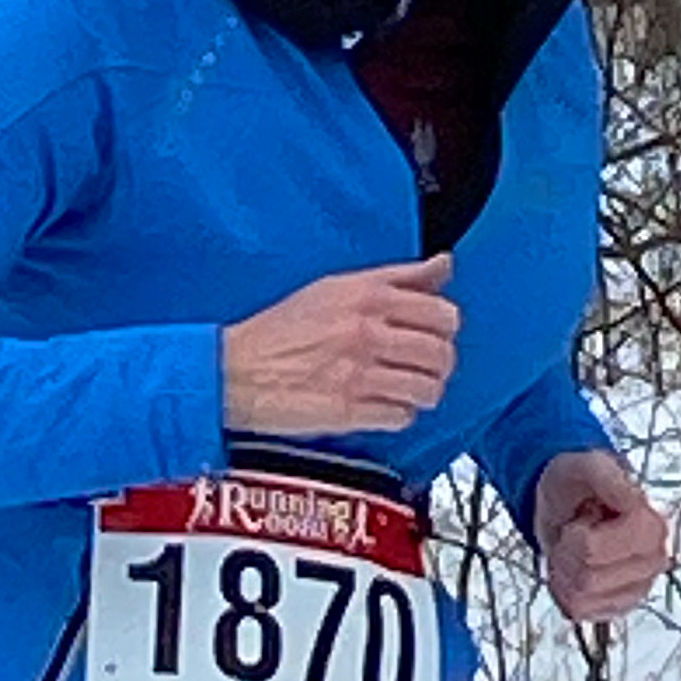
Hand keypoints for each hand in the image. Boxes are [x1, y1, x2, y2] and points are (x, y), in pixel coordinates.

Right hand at [221, 254, 460, 436]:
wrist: (235, 370)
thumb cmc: (280, 329)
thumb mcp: (336, 287)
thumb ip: (398, 278)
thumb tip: (443, 264)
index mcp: (366, 296)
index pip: (442, 312)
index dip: (445, 328)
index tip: (434, 334)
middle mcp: (366, 331)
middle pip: (440, 353)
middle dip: (439, 364)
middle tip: (423, 367)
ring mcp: (359, 371)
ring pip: (428, 387)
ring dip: (422, 393)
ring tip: (405, 389)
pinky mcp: (349, 409)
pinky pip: (401, 416)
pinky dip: (398, 415)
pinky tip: (382, 406)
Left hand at [535, 449, 669, 621]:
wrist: (564, 501)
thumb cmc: (576, 482)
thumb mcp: (586, 465)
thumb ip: (608, 477)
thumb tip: (635, 502)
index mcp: (653, 526)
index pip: (597, 552)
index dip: (579, 535)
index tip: (587, 515)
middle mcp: (653, 560)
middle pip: (588, 577)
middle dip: (569, 552)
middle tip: (577, 530)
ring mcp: (638, 587)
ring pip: (583, 596)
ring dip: (565, 570)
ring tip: (575, 547)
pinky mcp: (619, 606)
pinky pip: (580, 611)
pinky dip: (565, 590)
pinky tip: (573, 568)